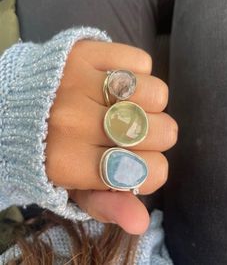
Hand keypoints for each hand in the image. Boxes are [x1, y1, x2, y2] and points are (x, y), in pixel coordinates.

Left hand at [45, 40, 177, 233]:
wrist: (12, 105)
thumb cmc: (45, 150)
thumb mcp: (69, 187)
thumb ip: (105, 205)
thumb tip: (142, 223)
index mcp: (70, 164)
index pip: (149, 171)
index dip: (152, 170)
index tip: (138, 161)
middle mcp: (74, 122)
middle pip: (162, 131)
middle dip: (157, 136)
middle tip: (136, 132)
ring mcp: (78, 82)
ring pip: (156, 94)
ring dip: (150, 103)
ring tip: (128, 106)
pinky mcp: (83, 52)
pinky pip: (141, 62)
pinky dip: (138, 74)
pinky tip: (118, 84)